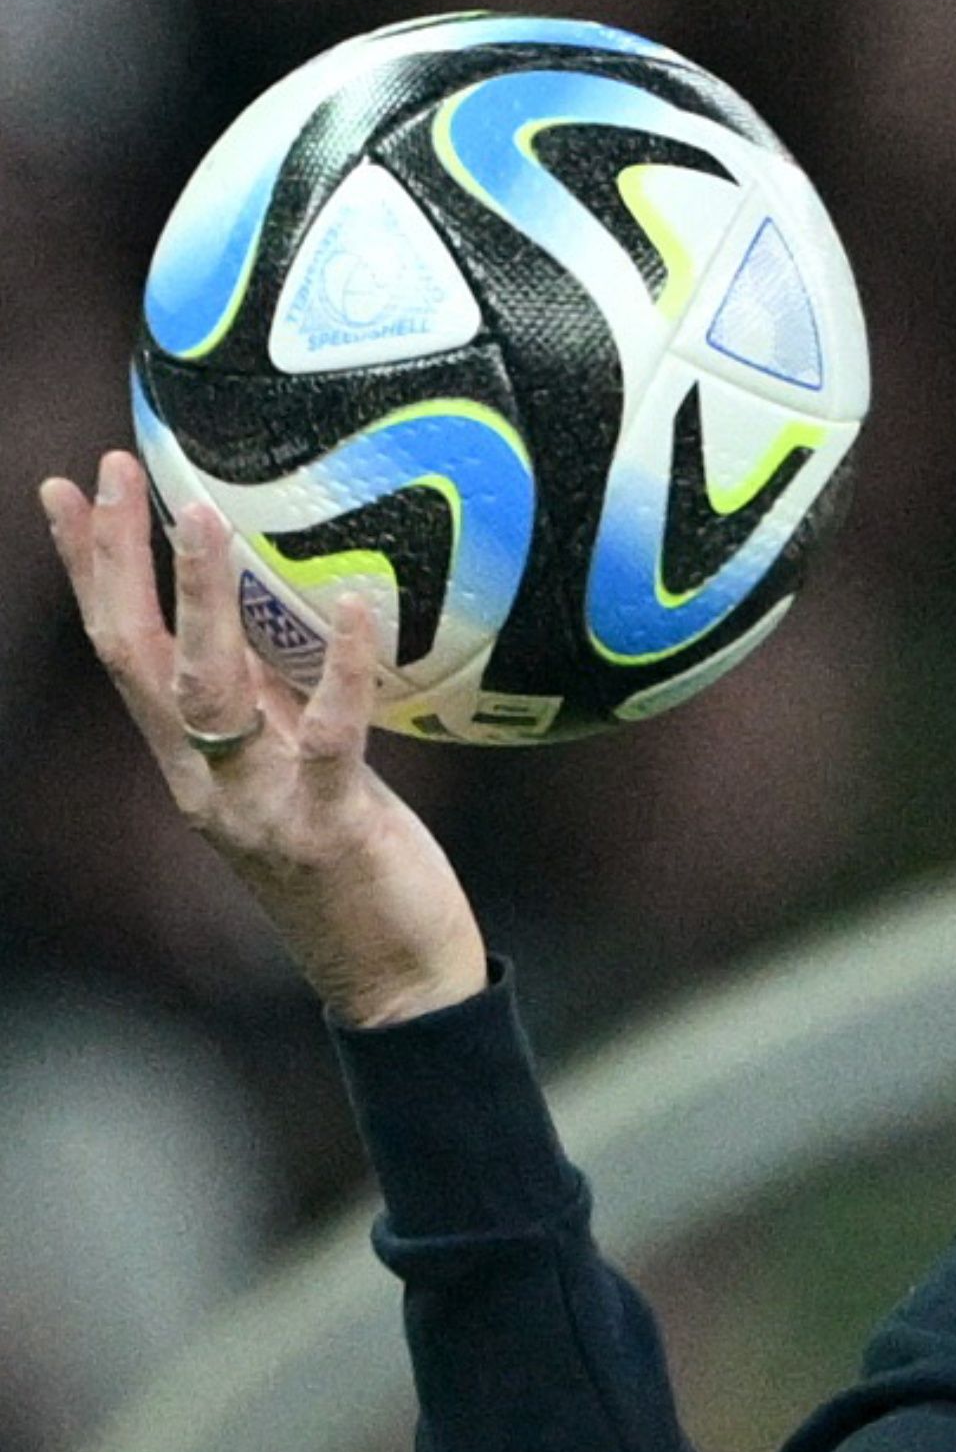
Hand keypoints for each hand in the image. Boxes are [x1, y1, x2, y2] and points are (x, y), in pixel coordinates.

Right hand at [38, 450, 487, 1026]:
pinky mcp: (329, 826)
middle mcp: (204, 781)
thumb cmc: (350, 867)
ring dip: (201, 596)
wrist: (391, 981)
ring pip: (209, 687)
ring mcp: (259, 805)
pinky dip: (343, 664)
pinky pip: (332, 733)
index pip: (121, 651)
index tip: (68, 489)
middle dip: (114, 560)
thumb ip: (270, 702)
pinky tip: (354, 603)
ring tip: (202, 512)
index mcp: (190, 764)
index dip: (88, 570)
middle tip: (112, 469)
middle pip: (137, 656)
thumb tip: (266, 607)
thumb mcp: (292, 772)